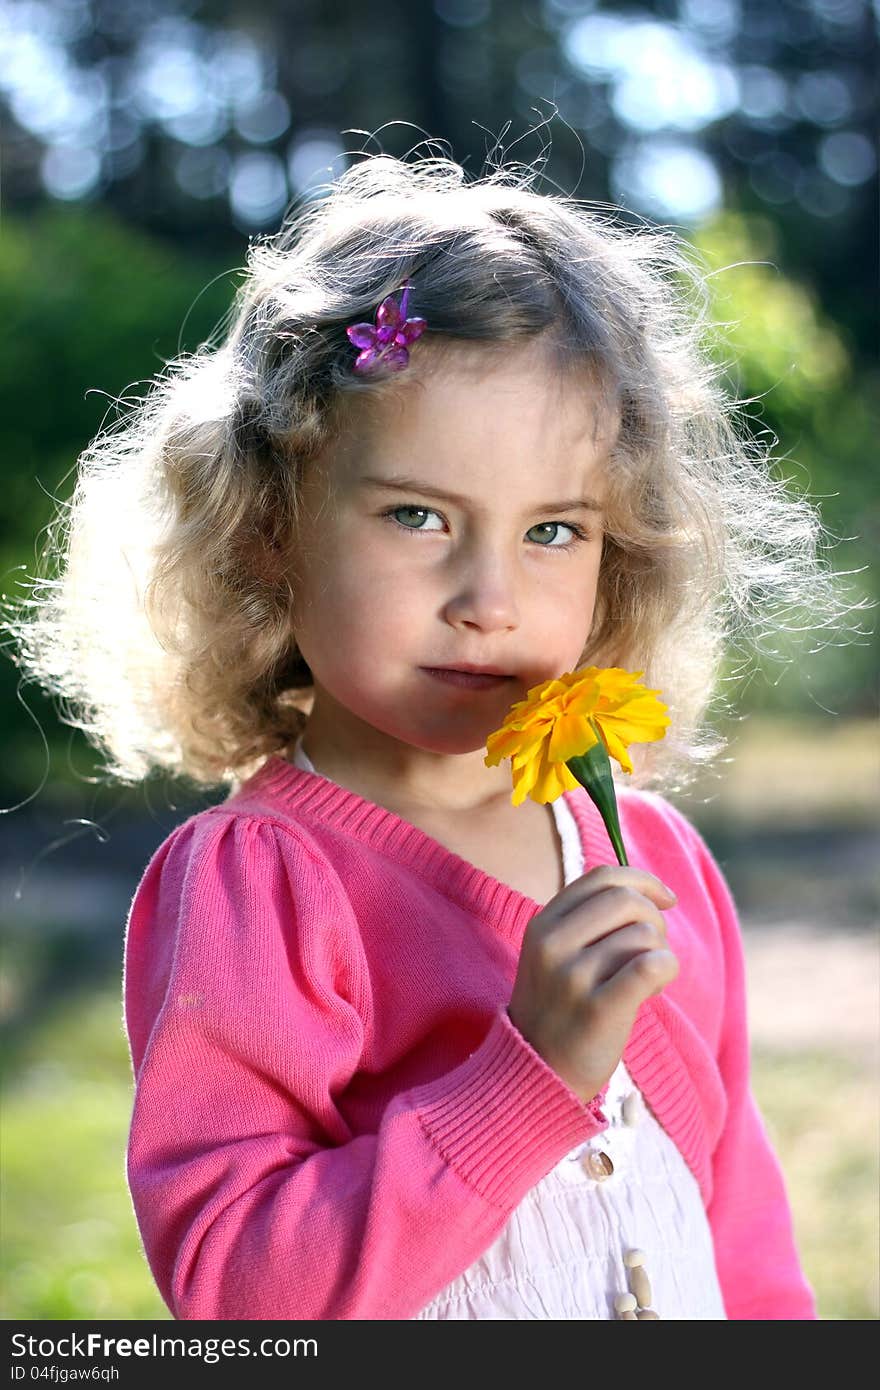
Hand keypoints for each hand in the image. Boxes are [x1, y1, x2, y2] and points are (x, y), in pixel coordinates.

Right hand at [507, 865, 678, 1103]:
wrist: (540, 1074)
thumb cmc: (561, 1009)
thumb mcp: (555, 954)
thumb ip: (587, 919)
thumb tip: (646, 889)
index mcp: (543, 924)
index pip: (602, 877)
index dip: (642, 881)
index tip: (665, 900)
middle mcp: (552, 945)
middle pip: (627, 901)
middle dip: (655, 919)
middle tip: (655, 949)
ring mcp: (572, 977)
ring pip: (643, 936)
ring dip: (659, 954)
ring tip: (645, 982)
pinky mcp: (597, 1009)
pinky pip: (651, 965)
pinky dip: (667, 969)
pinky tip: (657, 987)